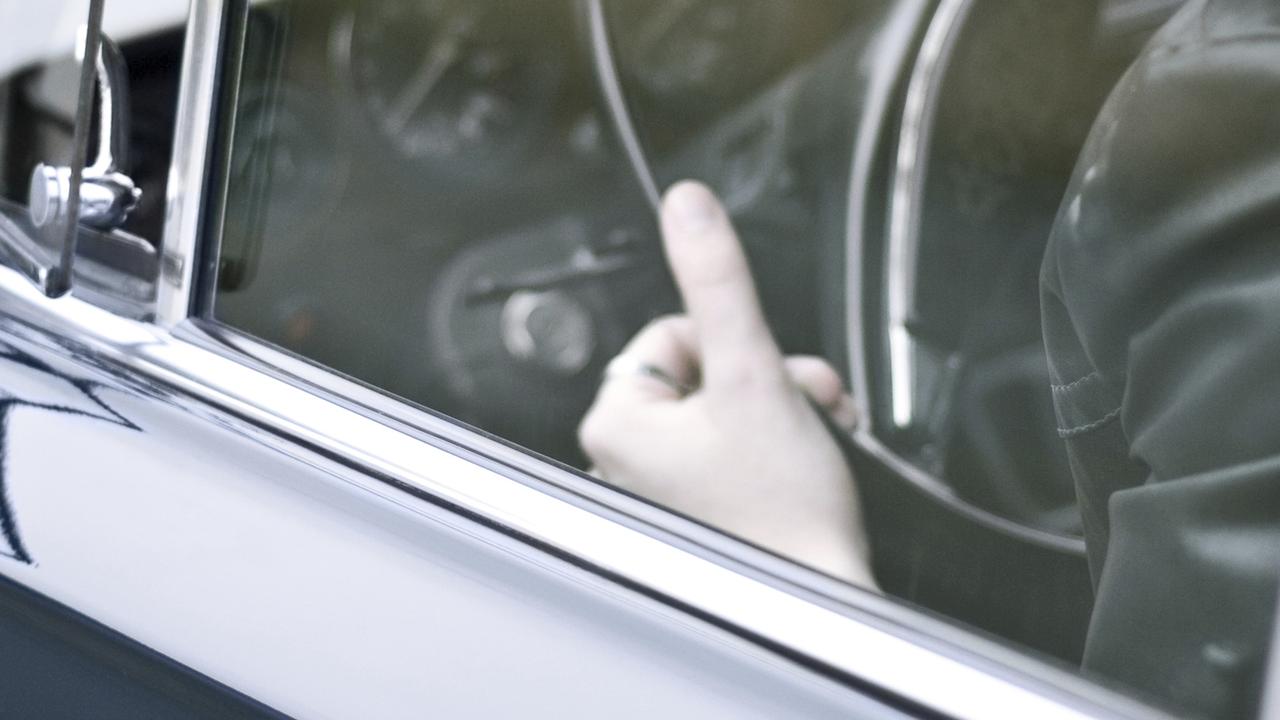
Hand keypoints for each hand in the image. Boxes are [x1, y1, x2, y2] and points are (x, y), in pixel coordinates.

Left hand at [579, 182, 875, 587]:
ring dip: (781, 405)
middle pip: (704, 368)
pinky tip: (808, 459)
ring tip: (815, 434)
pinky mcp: (693, 513)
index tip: (765, 378)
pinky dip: (773, 442)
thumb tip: (687, 206)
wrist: (819, 596)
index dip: (734, 345)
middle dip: (768, 375)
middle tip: (803, 405)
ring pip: (724, 405)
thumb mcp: (754, 372)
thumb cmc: (784, 510)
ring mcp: (657, 492)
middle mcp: (622, 460)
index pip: (673, 333)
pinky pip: (728, 448)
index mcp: (617, 423)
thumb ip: (719, 282)